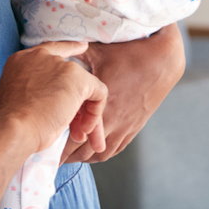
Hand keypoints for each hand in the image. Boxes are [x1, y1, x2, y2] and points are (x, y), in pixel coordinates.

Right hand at [0, 41, 106, 157]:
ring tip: (78, 136)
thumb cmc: (11, 125)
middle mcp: (41, 56)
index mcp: (22, 60)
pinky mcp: (77, 78)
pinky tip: (82, 130)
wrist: (12, 129)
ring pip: (85, 87)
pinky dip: (94, 114)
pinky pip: (98, 93)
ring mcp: (60, 65)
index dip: (69, 48)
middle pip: (71, 74)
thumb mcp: (20, 99)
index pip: (51, 49)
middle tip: (76, 129)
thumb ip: (37, 91)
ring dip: (85, 115)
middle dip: (76, 103)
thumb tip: (62, 103)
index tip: (83, 46)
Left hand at [61, 22, 183, 162]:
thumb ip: (72, 54)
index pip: (76, 132)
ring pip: (101, 153)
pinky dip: (101, 154)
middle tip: (52, 156)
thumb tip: (51, 51)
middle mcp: (114, 119)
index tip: (45, 144)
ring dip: (84, 156)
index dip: (60, 143)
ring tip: (68, 156)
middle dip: (68, 154)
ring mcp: (126, 126)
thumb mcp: (97, 51)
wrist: (163, 60)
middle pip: (86, 149)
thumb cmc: (128, 53)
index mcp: (101, 103)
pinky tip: (90, 152)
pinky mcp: (135, 126)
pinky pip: (116, 148)